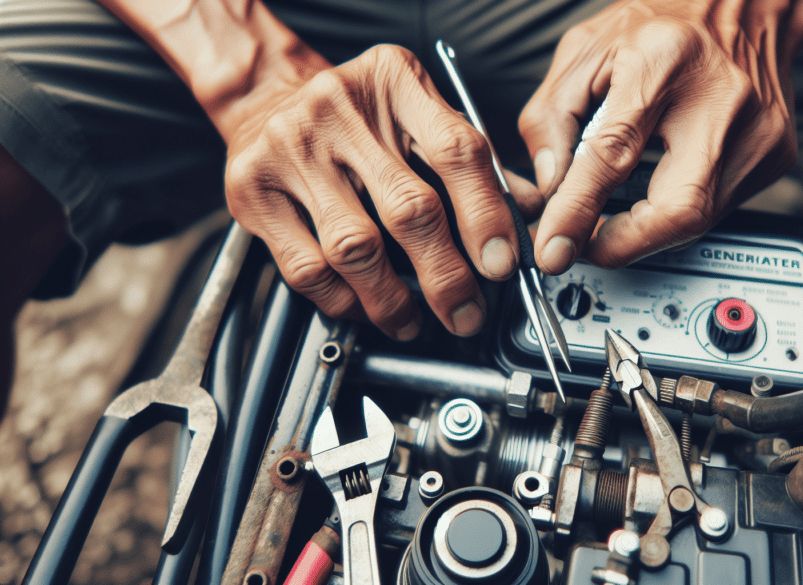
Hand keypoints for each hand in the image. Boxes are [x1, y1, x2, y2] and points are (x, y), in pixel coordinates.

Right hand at [222, 44, 537, 338]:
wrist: (265, 96)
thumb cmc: (357, 116)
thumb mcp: (418, 114)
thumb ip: (473, 162)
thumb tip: (528, 215)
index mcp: (395, 81)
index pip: (455, 150)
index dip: (486, 216)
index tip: (502, 265)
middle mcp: (339, 108)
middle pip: (409, 209)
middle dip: (447, 276)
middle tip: (466, 312)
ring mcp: (289, 149)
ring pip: (355, 248)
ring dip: (393, 300)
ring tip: (414, 321)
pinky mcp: (252, 191)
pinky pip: (308, 268)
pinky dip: (344, 301)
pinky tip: (365, 307)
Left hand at [519, 0, 802, 272]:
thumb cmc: (665, 20)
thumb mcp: (587, 49)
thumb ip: (552, 116)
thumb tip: (549, 187)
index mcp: (665, 58)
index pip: (614, 154)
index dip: (578, 211)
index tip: (553, 246)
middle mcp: (721, 97)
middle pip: (678, 209)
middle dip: (624, 245)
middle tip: (587, 247)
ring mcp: (759, 129)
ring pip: (700, 220)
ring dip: (647, 232)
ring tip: (615, 215)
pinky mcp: (775, 153)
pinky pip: (719, 207)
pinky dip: (678, 212)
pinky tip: (659, 187)